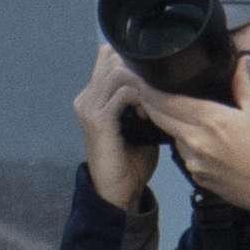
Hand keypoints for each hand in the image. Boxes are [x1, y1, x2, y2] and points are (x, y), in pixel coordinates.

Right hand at [73, 41, 161, 211]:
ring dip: (141, 84)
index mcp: (92, 96)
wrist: (117, 194)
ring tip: (153, 104)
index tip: (151, 78)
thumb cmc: (130, 162)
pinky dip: (140, 99)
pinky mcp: (98, 120)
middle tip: (155, 90)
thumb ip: (140, 102)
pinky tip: (149, 114)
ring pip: (118, 72)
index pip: (107, 55)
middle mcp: (86, 96)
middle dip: (138, 69)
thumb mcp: (135, 125)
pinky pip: (122, 94)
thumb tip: (162, 84)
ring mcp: (89, 107)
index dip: (130, 59)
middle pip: (111, 57)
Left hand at [133, 54, 249, 229]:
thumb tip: (241, 60)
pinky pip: (184, 155)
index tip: (140, 77)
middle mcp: (197, 142)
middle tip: (145, 88)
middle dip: (149, 102)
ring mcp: (195, 163)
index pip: (165, 101)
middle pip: (159, 117)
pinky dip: (186, 144)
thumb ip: (241, 82)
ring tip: (181, 113)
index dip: (149, 88)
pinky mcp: (199, 179)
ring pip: (172, 136)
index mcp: (209, 119)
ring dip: (171, 124)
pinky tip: (200, 139)